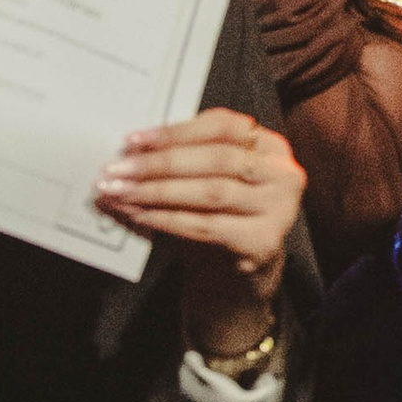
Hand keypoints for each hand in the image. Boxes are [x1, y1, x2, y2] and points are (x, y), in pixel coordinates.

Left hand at [96, 110, 304, 342]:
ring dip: (158, 191)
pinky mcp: (263, 242)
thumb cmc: (217, 217)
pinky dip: (168, 219)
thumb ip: (187, 158)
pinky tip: (140, 215)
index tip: (132, 140)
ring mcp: (278, 209)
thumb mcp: (210, 179)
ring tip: (121, 193)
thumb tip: (134, 149)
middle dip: (161, 163)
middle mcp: (283, 174)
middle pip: (217, 158)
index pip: (222, 126)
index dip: (175, 131)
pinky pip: (206, 225)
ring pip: (211, 191)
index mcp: (271, 147)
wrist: (235, 275)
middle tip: (118, 170)